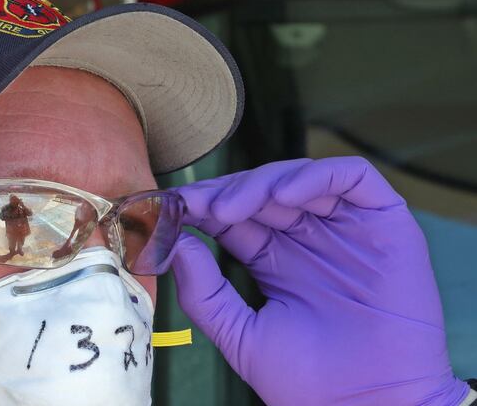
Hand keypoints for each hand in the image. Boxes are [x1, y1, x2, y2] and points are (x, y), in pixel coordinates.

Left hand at [172, 157, 468, 405]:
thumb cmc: (308, 381)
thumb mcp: (240, 334)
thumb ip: (204, 292)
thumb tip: (177, 244)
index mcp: (276, 261)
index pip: (235, 216)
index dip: (204, 206)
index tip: (172, 207)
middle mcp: (310, 239)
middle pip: (262, 192)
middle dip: (225, 193)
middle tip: (195, 205)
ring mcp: (346, 228)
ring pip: (300, 178)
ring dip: (260, 183)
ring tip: (228, 208)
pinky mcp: (385, 223)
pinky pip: (354, 178)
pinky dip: (316, 176)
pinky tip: (281, 197)